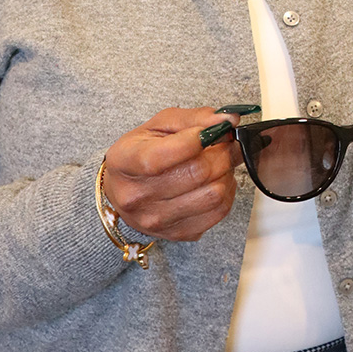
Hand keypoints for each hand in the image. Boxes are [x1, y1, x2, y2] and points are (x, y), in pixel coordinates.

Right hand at [100, 107, 241, 241]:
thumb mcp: (160, 125)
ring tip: (220, 162)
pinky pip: (219, 212)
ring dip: (227, 173)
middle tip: (227, 142)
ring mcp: (156, 219)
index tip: (211, 130)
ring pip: (214, 194)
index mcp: (125, 162)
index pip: (159, 158)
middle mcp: (136, 196)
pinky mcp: (177, 233)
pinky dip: (227, 192)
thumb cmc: (143, 151)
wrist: (125, 189)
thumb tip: (228, 119)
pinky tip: (217, 180)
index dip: (194, 141)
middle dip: (222, 152)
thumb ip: (194, 118)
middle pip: (197, 173)